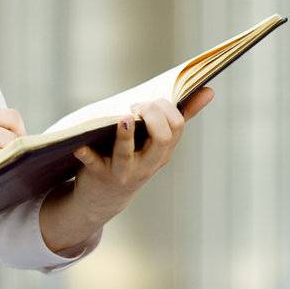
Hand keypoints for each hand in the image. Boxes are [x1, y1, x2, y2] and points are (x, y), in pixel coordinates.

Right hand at [0, 105, 25, 195]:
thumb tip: (14, 142)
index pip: (11, 117)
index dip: (18, 133)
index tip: (16, 147)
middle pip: (15, 138)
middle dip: (14, 154)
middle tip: (6, 169)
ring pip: (12, 157)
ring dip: (8, 168)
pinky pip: (6, 173)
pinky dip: (3, 181)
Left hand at [69, 87, 214, 226]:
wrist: (104, 197)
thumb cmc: (134, 158)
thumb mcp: (157, 143)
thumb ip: (180, 116)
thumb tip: (209, 90)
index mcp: (162, 150)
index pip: (176, 126)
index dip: (166, 108)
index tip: (151, 100)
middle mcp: (147, 163)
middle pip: (161, 139)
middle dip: (152, 116)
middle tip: (137, 106)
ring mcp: (124, 170)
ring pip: (127, 154)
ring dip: (125, 135)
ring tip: (124, 118)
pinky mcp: (99, 175)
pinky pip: (93, 164)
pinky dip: (86, 154)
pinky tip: (80, 145)